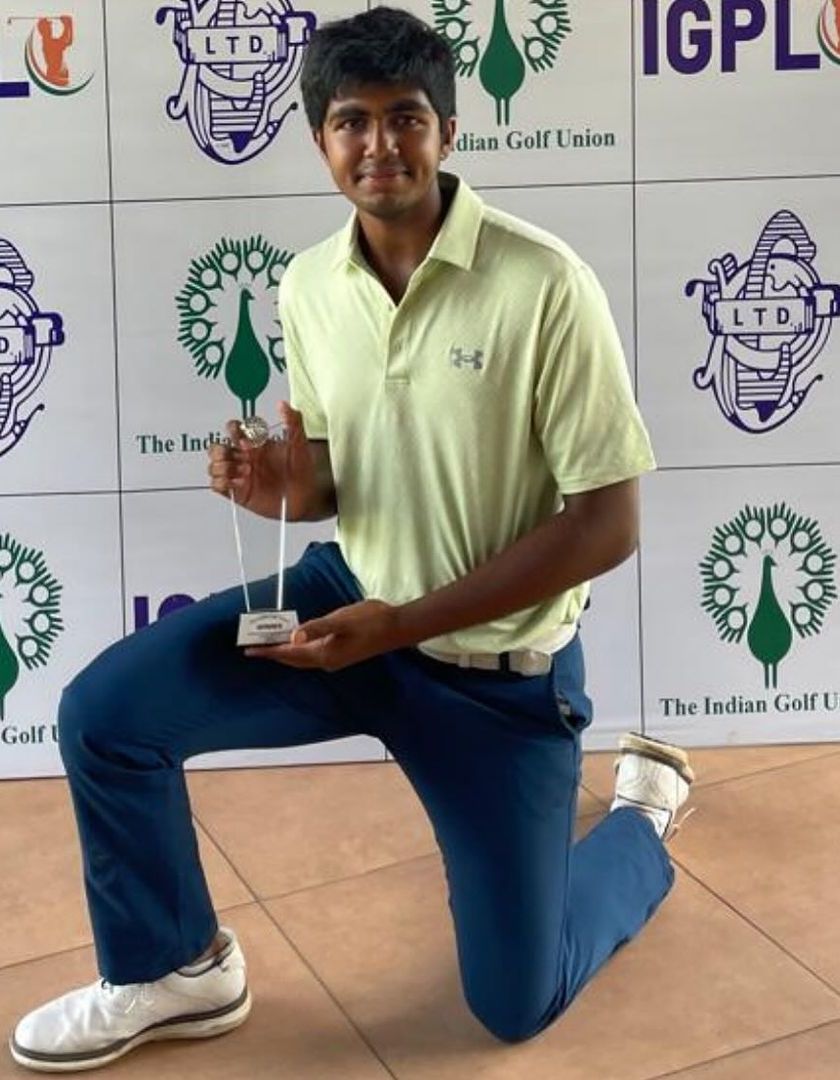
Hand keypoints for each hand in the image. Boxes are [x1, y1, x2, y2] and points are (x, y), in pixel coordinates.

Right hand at [207, 402, 326, 520]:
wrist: (305, 497)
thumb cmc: (301, 470)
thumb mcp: (299, 443)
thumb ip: (293, 421)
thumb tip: (283, 404)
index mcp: (254, 443)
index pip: (233, 429)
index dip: (236, 431)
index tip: (249, 439)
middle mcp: (244, 458)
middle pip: (216, 447)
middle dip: (223, 450)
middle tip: (244, 456)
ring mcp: (239, 475)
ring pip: (214, 466)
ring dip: (225, 466)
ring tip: (247, 471)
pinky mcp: (238, 492)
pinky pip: (217, 485)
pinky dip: (223, 482)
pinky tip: (241, 483)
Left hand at [244, 600, 402, 670]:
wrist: (396, 628)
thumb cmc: (370, 621)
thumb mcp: (341, 621)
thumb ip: (317, 628)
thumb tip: (293, 636)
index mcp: (323, 654)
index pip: (288, 653)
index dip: (268, 652)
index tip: (249, 650)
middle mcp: (326, 661)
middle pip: (293, 659)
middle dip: (273, 654)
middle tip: (253, 649)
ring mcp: (334, 658)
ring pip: (302, 658)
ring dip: (285, 653)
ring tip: (269, 645)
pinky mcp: (341, 652)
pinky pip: (312, 654)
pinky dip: (299, 649)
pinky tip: (297, 641)